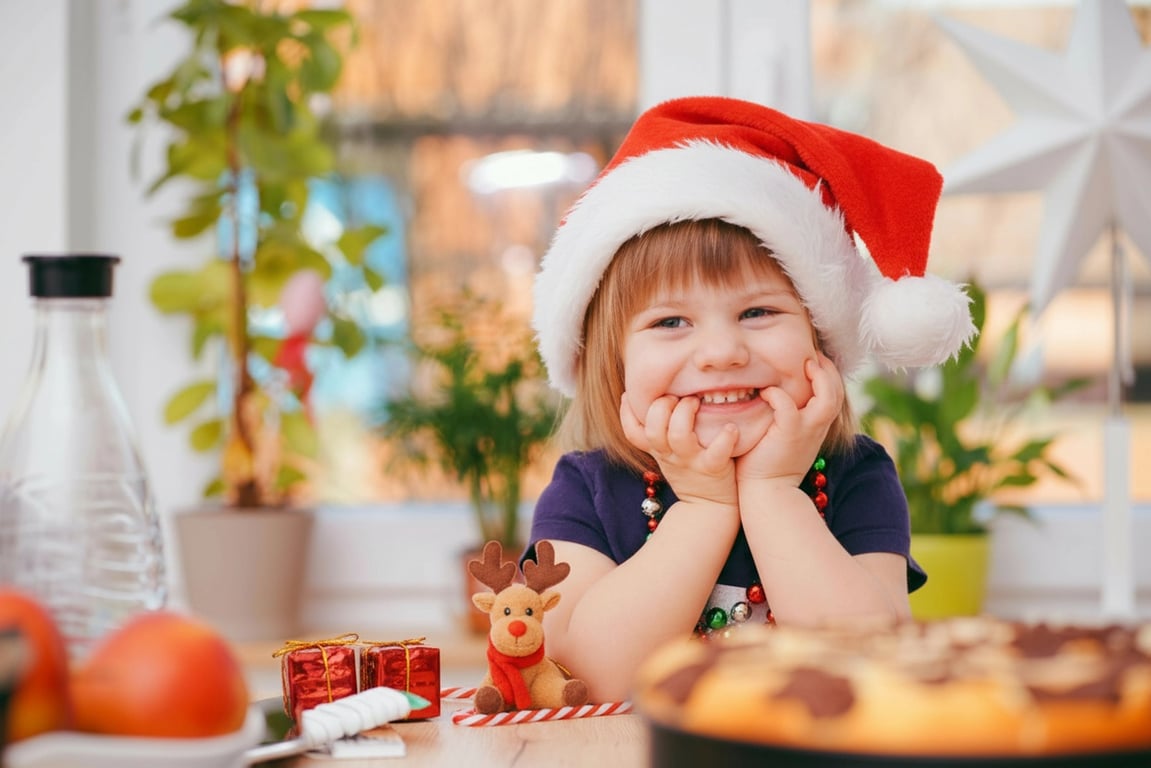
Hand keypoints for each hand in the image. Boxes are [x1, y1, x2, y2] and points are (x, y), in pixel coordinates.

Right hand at [620, 393, 738, 507]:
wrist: (708, 508)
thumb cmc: (689, 473)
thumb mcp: (666, 455)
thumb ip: (659, 431)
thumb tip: (652, 400)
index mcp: (658, 450)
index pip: (632, 433)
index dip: (626, 413)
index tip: (629, 394)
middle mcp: (670, 455)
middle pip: (653, 429)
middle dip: (661, 406)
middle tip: (675, 396)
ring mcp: (690, 461)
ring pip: (678, 435)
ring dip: (685, 413)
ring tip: (696, 402)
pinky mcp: (713, 468)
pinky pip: (717, 452)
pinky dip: (725, 438)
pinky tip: (731, 427)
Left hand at [735, 353, 843, 486]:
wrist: (768, 493)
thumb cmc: (768, 463)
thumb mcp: (784, 435)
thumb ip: (786, 415)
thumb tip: (770, 391)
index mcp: (817, 426)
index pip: (833, 394)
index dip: (828, 374)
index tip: (814, 360)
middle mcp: (817, 427)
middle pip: (837, 391)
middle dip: (829, 369)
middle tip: (814, 356)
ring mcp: (806, 430)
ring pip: (827, 397)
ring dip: (819, 377)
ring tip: (806, 364)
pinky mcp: (789, 434)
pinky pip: (788, 407)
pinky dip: (779, 396)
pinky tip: (767, 392)